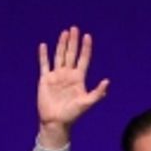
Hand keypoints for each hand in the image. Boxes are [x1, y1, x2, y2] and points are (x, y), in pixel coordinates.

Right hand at [37, 26, 109, 149]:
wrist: (56, 122)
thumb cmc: (72, 114)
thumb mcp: (86, 103)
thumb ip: (97, 93)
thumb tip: (107, 81)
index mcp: (78, 79)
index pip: (83, 59)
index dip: (86, 48)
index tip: (87, 36)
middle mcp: (68, 75)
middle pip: (71, 54)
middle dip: (73, 42)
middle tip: (75, 28)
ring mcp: (56, 76)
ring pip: (59, 56)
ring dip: (61, 44)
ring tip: (64, 33)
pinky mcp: (45, 79)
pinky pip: (44, 65)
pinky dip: (43, 55)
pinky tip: (44, 46)